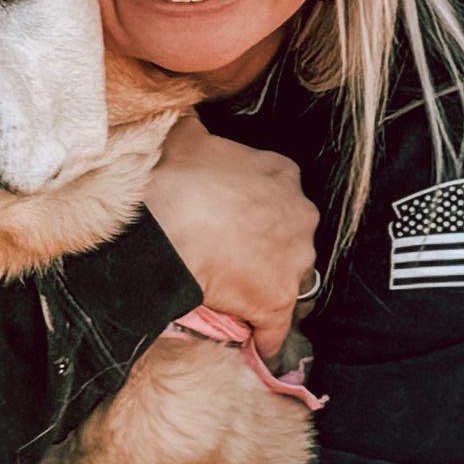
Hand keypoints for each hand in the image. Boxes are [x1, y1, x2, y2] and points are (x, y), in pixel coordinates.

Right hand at [143, 113, 319, 361]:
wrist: (163, 230)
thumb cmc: (173, 178)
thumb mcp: (185, 135)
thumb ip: (196, 128)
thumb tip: (184, 115)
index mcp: (282, 173)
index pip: (279, 194)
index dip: (255, 211)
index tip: (234, 222)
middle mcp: (301, 215)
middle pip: (289, 238)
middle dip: (266, 249)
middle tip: (228, 258)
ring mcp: (293, 261)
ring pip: (284, 281)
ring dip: (263, 291)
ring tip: (231, 299)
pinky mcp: (277, 303)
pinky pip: (274, 329)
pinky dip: (264, 340)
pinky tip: (251, 348)